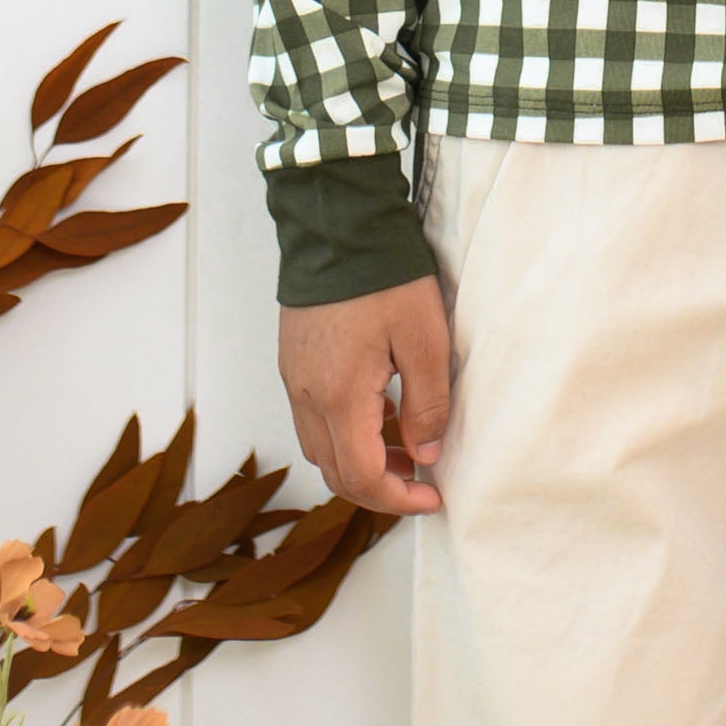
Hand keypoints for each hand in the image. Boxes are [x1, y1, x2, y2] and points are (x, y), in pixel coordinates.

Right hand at [277, 273, 451, 514]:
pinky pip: (313, 418)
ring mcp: (295, 378)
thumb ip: (428, 403)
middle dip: (380, 488)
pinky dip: (345, 432)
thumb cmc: (385, 276)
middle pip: (335, 472)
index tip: (432, 496)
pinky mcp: (294, 361)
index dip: (398, 500)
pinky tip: (378, 411)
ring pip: (321, 448)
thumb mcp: (425, 338)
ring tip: (405, 446)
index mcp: (339, 396)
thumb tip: (426, 452)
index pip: (361, 477)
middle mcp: (307, 395)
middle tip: (421, 479)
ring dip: (360, 461)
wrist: (338, 224)